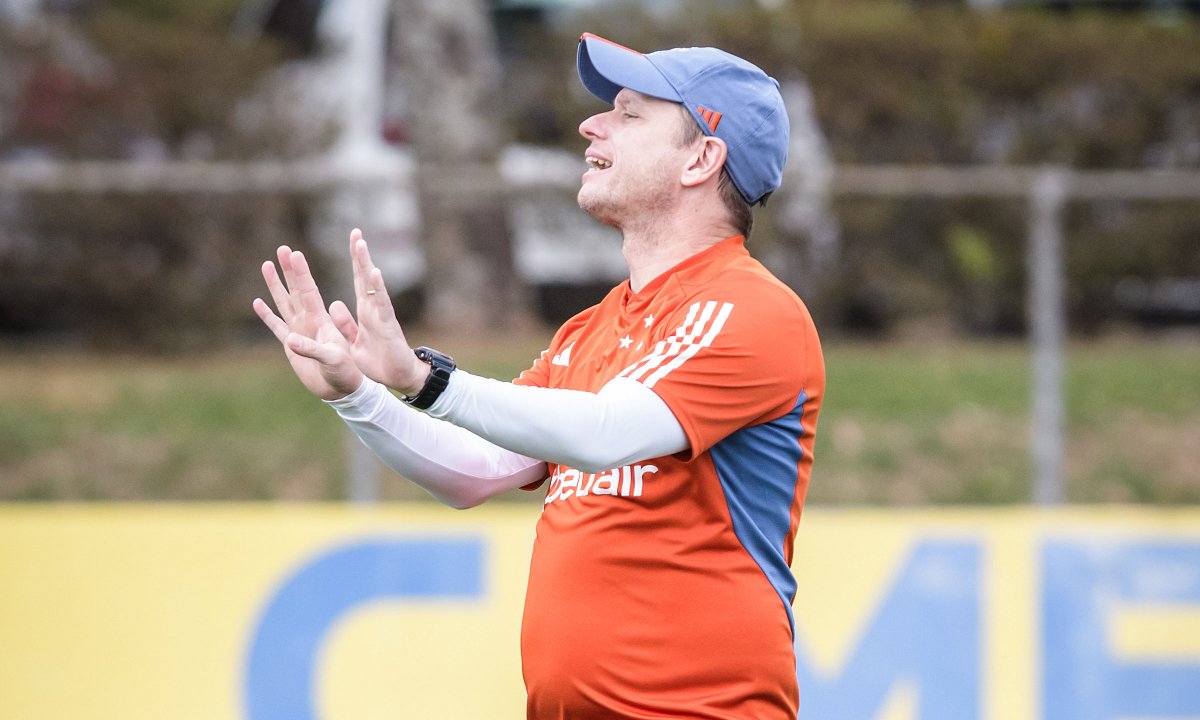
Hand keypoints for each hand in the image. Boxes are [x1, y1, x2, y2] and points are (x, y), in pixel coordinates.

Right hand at [253, 246, 363, 400]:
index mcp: (322, 321)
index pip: (309, 291)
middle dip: (288, 270)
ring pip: (284, 303)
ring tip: (266, 265)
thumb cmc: (345, 372)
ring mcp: (299, 332)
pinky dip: (267, 316)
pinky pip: (277, 327)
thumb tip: (291, 340)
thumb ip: (312, 349)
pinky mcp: (291, 346)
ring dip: (275, 285)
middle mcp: (309, 321)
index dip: (302, 273)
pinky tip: (258, 302)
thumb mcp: (332, 359)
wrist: (342, 388)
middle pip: (296, 290)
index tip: (295, 254)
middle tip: (282, 249)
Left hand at [331, 229, 429, 395]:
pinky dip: (378, 288)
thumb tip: (334, 304)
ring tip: (361, 245)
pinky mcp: (388, 325)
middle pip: (365, 277)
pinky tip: (374, 272)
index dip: (355, 262)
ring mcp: (381, 315)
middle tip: (356, 232)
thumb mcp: (354, 342)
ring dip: (366, 264)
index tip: (352, 241)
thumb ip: (345, 324)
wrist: (399, 378)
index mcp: (365, 312)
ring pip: (373, 285)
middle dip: (360, 255)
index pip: (358, 282)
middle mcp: (374, 309)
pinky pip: (382, 304)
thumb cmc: (379, 361)